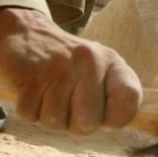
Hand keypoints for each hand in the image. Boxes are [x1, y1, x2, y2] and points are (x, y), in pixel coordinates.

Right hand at [0, 7, 141, 134]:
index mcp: (112, 63)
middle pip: (87, 123)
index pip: (129, 101)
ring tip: (48, 94)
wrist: (27, 32)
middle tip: (67, 105)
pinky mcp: (31, 74)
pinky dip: (29, 110)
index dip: (113, 119)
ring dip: (48, 116)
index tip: (100, 112)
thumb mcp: (100, 71)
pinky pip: (31, 114)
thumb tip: (116, 123)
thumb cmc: (69, 64)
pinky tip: (32, 90)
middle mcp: (90, 62)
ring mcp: (59, 68)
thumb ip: (117, 98)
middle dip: (73, 124)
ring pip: (56, 122)